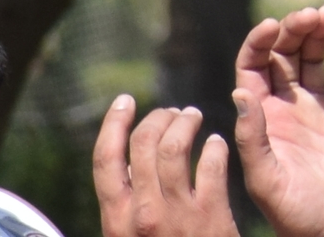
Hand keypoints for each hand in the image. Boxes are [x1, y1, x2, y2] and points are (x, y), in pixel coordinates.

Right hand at [94, 95, 234, 236]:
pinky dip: (215, 147)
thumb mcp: (130, 235)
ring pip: (177, 147)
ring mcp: (177, 214)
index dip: (113, 124)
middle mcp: (142, 213)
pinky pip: (213, 165)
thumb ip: (127, 203)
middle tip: (172, 111)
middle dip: (157, 118)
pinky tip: (219, 142)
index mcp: (117, 218)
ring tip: (194, 116)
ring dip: (186, 123)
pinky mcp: (212, 215)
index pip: (105, 160)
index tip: (125, 101)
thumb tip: (128, 163)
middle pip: (143, 145)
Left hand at [231, 9, 323, 236]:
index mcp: (262, 123)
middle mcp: (288, 113)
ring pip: (316, 60)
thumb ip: (253, 137)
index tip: (273, 25)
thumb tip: (241, 91)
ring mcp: (321, 114)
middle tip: (309, 15)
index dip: (260, 43)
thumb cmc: (297, 217)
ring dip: (319, 34)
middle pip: (286, 57)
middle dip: (293, 30)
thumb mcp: (267, 180)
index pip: (253, 70)